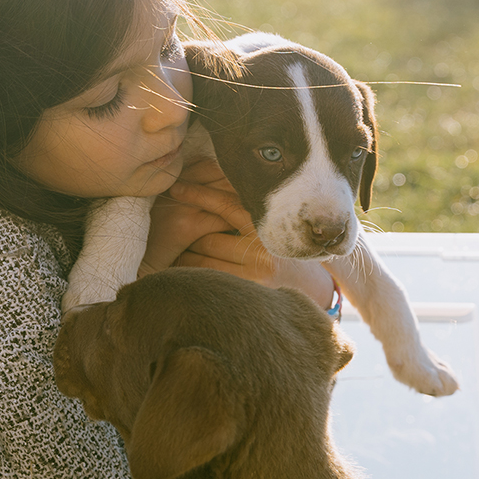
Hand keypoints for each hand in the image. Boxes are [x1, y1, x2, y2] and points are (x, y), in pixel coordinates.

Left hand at [141, 159, 336, 307]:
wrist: (313, 292)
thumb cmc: (287, 254)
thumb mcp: (275, 228)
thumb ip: (248, 212)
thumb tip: (213, 183)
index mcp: (268, 228)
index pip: (227, 205)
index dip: (199, 194)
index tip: (178, 188)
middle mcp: (262, 252)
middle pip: (208, 234)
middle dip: (185, 228)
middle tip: (165, 217)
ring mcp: (252, 277)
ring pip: (201, 259)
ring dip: (182, 253)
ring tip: (168, 246)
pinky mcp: (243, 295)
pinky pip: (206, 280)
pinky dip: (188, 273)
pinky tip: (177, 268)